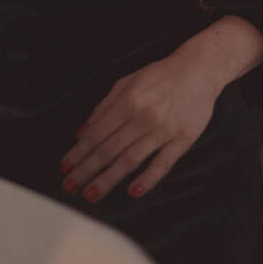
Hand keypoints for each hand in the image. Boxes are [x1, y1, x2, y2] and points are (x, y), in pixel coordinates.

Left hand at [58, 49, 220, 202]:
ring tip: (91, 194)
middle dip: (86, 170)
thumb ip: (104, 106)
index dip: (78, 151)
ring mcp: (163, 130)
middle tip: (69, 186)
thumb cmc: (159, 75)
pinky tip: (132, 191)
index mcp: (128, 100)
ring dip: (108, 179)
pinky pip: (163, 164)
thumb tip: (81, 131)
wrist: (198, 70)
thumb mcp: (127, 82)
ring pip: (131, 160)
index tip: (64, 166)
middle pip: (109, 149)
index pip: (97, 133)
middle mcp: (143, 116)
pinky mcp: (182, 140)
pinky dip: (147, 179)